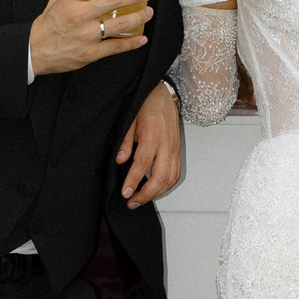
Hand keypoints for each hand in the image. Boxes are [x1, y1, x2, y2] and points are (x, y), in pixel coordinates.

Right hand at [29, 0, 151, 76]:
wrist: (34, 52)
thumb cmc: (45, 27)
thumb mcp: (55, 3)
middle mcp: (80, 15)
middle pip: (115, 0)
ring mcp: (87, 35)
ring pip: (120, 23)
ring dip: (139, 17)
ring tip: (148, 13)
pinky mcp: (91, 53)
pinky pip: (116, 47)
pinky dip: (132, 43)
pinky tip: (141, 38)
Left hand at [116, 81, 181, 206]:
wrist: (164, 96)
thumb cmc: (146, 106)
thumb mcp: (129, 121)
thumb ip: (125, 142)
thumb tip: (120, 161)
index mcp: (152, 136)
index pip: (143, 164)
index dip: (133, 181)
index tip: (125, 193)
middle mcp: (166, 145)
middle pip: (160, 177)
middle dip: (146, 194)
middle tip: (132, 202)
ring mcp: (174, 149)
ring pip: (171, 179)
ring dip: (157, 193)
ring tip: (142, 199)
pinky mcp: (178, 152)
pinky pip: (176, 174)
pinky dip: (166, 186)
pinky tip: (155, 190)